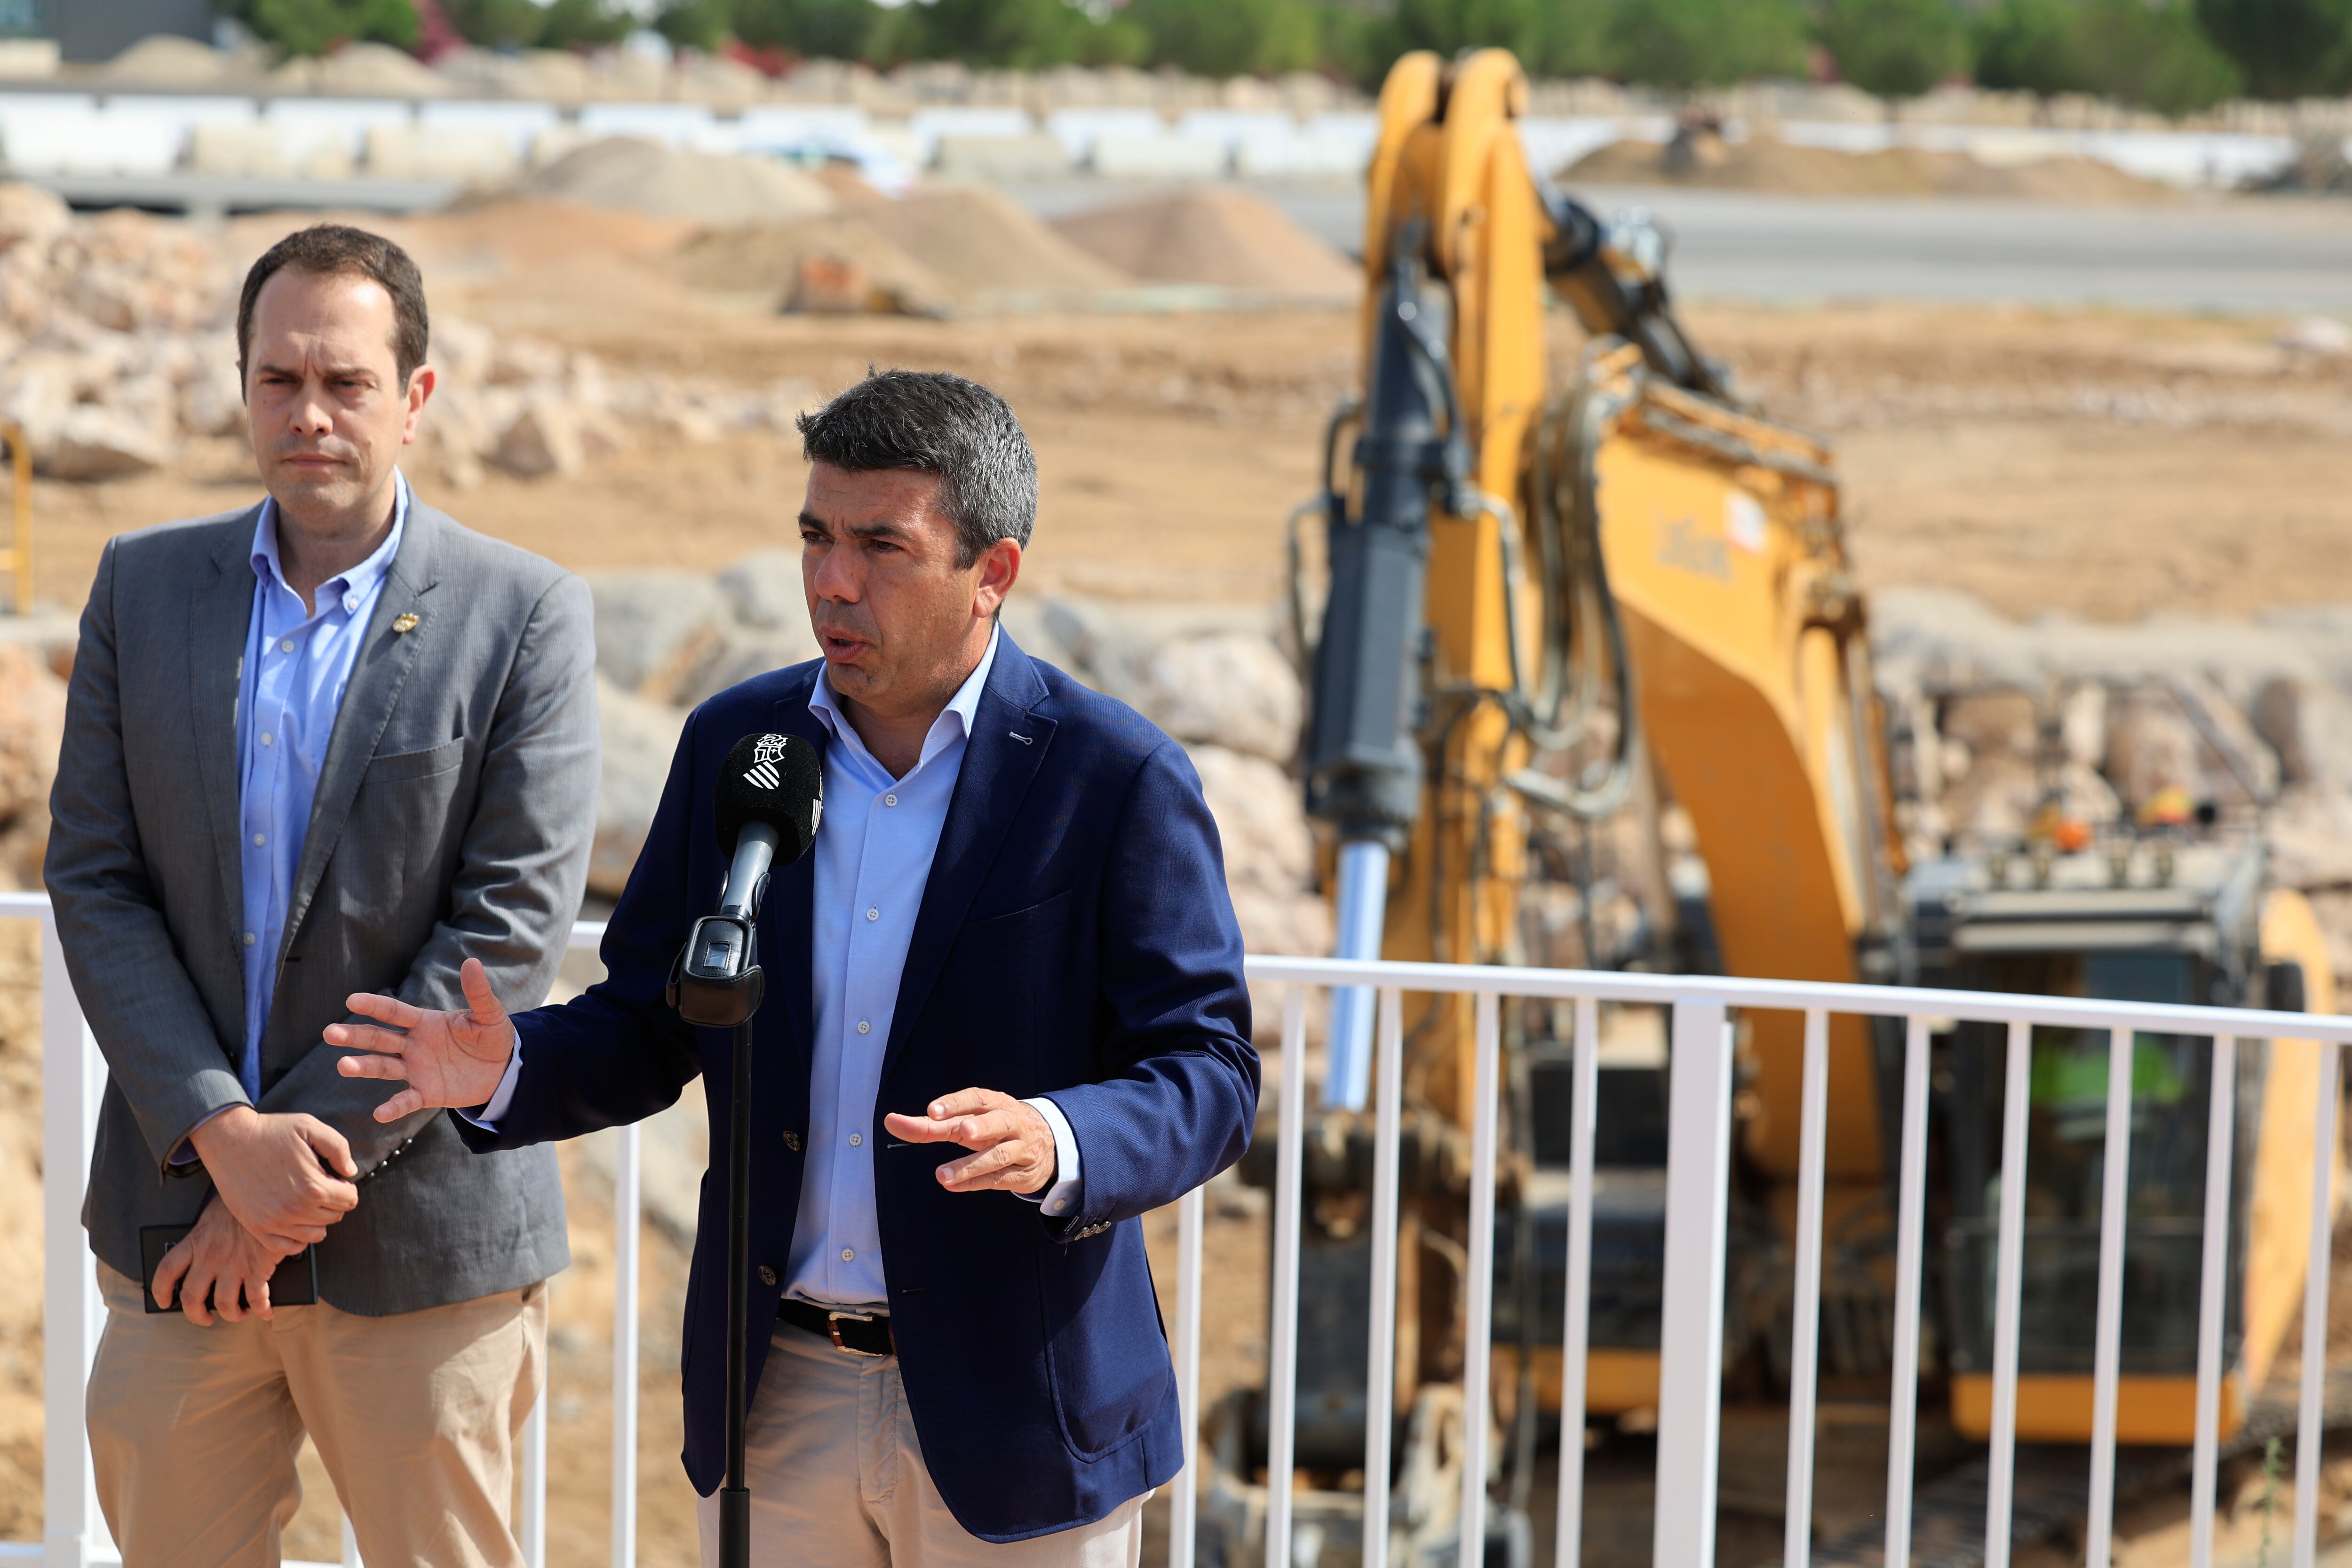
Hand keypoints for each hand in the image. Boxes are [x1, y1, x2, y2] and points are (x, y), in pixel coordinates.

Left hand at [150, 1199, 288, 1325]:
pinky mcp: (258, 1268)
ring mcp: (234, 1264)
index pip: (167, 1271)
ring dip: (231, 1315)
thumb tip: (204, 1247)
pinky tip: (266, 1311)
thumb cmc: (242, 1202)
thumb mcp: (214, 1213)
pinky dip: (262, 1309)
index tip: (165, 1301)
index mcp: (196, 1242)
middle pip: (192, 1297)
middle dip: (196, 1315)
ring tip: (239, 1313)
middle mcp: (210, 1257)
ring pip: (224, 1303)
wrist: (268, 1193)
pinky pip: (257, 1298)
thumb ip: (205, 1234)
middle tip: (204, 1317)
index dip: (161, 1291)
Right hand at [186, 1105, 356, 1252]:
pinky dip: (297, 1237)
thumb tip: (350, 1172)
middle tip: (319, 1185)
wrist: (229, 1139)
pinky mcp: (257, 1228)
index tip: (335, 1179)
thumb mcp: (310, 1127)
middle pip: (334, 1216)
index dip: (347, 1187)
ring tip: (307, 1200)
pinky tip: (294, 1219)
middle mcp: (295, 1210)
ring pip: (316, 1234)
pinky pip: (288, 1246)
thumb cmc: (270, 1131)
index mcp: (313, 1186)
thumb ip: (338, 1148)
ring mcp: (274, 1222)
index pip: (350, 1200)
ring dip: (317, 1219)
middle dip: (333, 1201)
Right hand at [329, 958, 515, 1121]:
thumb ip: (478, 993)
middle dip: (355, 1035)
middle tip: (330, 1033)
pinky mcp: (426, 1093)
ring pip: (383, 1067)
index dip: (374, 1005)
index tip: (351, 999)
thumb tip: (472, 962)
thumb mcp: (489, 1015)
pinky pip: (406, 1100)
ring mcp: (416, 1070)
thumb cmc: (493, 1037)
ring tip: (343, 1065)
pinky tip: (379, 1113)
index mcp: (425, 1022)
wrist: (504, 1069)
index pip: (394, 1012)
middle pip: (379, 1038)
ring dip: (363, 1066)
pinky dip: (393, 1107)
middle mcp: (414, 1045)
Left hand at [882, 1088, 1055, 1195]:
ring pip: (999, 1155)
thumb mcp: (968, 1122)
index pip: (978, 1098)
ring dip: (971, 1165)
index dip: (957, 1103)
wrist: (1046, 1146)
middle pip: (1000, 1121)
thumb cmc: (994, 1129)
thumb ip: (932, 1124)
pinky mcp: (1022, 1174)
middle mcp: (1013, 1123)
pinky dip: (976, 1182)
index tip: (933, 1110)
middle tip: (962, 1131)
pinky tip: (953, 1185)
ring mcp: (1021, 1149)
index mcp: (997, 1103)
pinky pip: (1000, 1179)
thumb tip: (891, 1121)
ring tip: (941, 1175)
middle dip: (982, 1126)